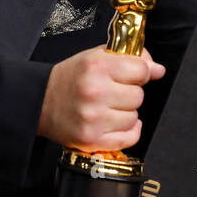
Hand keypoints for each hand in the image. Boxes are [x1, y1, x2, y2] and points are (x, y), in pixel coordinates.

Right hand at [38, 46, 164, 151]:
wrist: (39, 102)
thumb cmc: (69, 79)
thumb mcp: (94, 57)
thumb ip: (127, 57)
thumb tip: (157, 69)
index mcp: (96, 66)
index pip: (141, 70)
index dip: (142, 72)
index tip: (137, 75)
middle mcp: (95, 92)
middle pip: (138, 95)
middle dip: (130, 93)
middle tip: (115, 92)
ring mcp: (94, 118)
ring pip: (134, 117)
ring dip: (127, 113)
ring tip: (109, 107)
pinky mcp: (92, 139)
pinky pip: (129, 137)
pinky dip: (128, 131)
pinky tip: (116, 122)